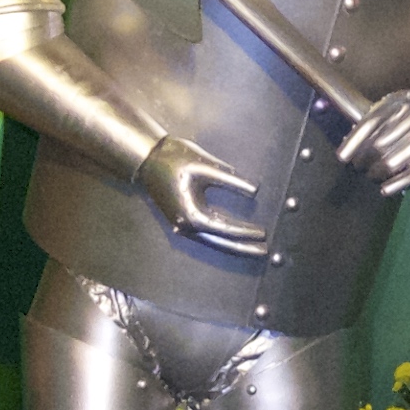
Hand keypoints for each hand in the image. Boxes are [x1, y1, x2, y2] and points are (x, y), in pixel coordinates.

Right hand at [138, 133, 264, 254]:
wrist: (147, 158)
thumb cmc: (173, 160)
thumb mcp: (206, 167)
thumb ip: (232, 180)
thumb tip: (255, 191)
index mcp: (192, 216)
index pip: (226, 229)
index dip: (245, 232)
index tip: (263, 233)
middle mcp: (186, 226)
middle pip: (220, 243)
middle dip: (242, 248)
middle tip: (262, 251)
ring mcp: (182, 225)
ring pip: (212, 241)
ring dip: (232, 245)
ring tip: (252, 247)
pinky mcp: (181, 220)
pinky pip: (205, 234)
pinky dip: (220, 237)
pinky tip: (232, 236)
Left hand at [335, 88, 409, 194]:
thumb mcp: (400, 104)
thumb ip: (378, 118)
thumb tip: (348, 143)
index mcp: (400, 102)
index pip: (370, 124)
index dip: (353, 143)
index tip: (343, 157)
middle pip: (379, 146)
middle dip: (364, 161)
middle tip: (359, 168)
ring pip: (394, 162)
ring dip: (377, 174)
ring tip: (371, 177)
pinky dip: (397, 184)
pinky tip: (385, 190)